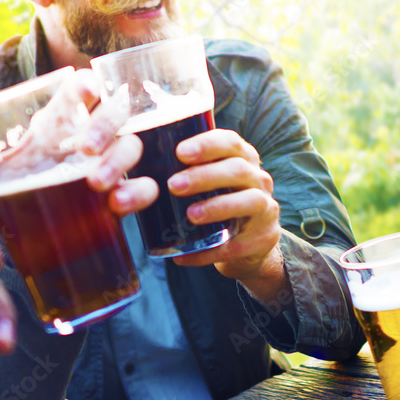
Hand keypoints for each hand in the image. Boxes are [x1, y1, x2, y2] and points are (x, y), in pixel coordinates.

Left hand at [0, 68, 157, 217]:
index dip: (87, 85)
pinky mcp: (121, 195)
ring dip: (120, 161)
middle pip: (113, 114)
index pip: (79, 91)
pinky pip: (144, 186)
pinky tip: (119, 205)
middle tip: (86, 149)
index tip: (88, 90)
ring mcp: (109, 165)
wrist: (25, 230)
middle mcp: (88, 138)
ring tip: (99, 185)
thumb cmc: (11, 189)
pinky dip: (139, 192)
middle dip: (105, 126)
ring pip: (131, 146)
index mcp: (59, 123)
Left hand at [167, 129, 281, 286]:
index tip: (180, 151)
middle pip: (238, 170)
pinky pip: (237, 245)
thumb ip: (186, 169)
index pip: (231, 142)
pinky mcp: (264, 238)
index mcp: (244, 159)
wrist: (247, 247)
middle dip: (205, 176)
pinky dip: (210, 251)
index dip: (208, 144)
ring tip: (190, 215)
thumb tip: (132, 161)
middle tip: (173, 186)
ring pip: (249, 201)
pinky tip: (184, 257)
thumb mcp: (211, 182)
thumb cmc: (218, 204)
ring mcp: (266, 208)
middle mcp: (260, 179)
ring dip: (217, 207)